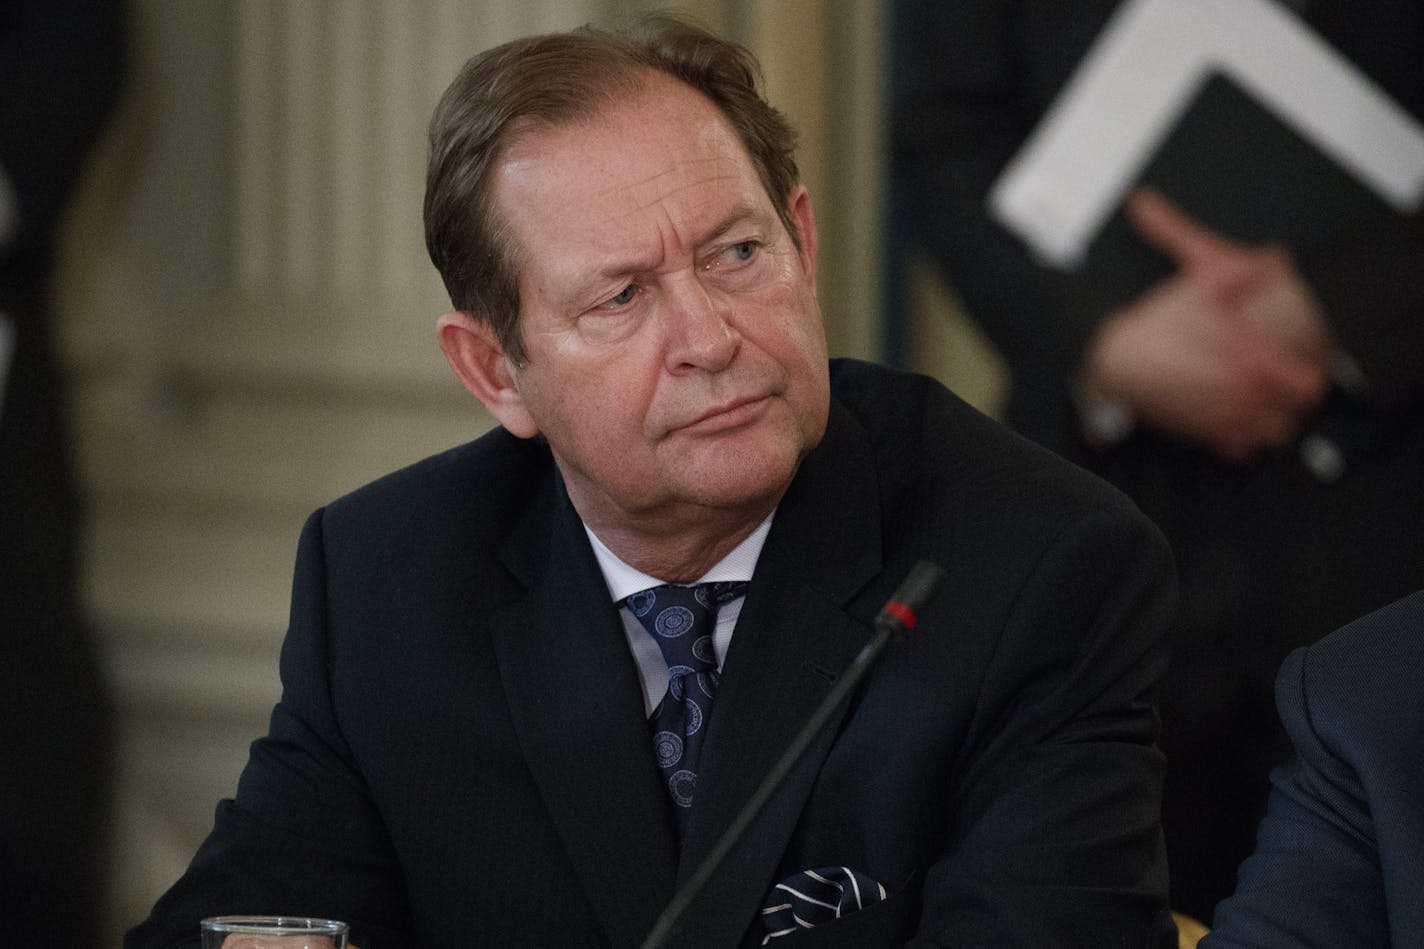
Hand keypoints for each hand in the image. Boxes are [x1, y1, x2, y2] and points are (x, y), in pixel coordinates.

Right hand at [1083, 190, 1332, 459]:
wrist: (1116, 361)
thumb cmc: (1157, 324)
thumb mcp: (1200, 285)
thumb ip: (1242, 271)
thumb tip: (1274, 258)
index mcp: (1251, 359)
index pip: (1307, 386)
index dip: (1315, 380)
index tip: (1310, 370)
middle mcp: (1241, 393)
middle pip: (1293, 419)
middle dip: (1294, 406)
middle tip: (1289, 390)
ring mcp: (1222, 418)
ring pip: (1269, 437)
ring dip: (1272, 424)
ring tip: (1268, 408)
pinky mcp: (1200, 434)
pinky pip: (1239, 448)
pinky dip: (1244, 440)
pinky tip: (1238, 421)